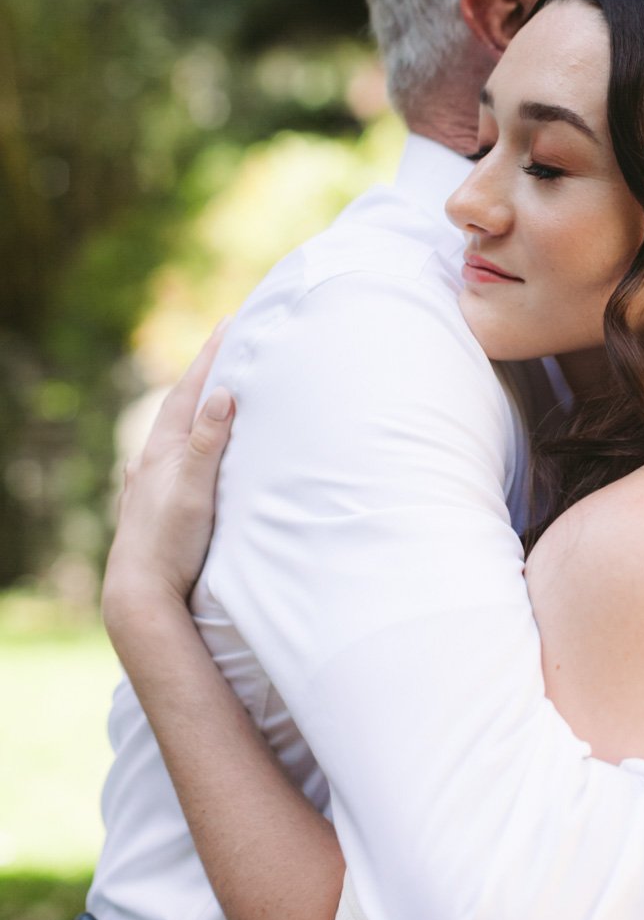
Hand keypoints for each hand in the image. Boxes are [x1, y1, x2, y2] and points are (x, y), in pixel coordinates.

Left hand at [102, 324, 235, 640]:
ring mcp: (147, 487)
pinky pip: (166, 464)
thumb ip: (206, 442)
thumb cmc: (169, 543)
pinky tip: (169, 458)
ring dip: (191, 412)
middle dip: (202, 377)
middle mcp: (149, 463)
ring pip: (170, 437)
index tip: (228, 324)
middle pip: (177, 408)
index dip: (209, 358)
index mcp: (162, 451)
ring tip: (207, 396)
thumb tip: (222, 393)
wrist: (139, 596)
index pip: (188, 392)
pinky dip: (178, 448)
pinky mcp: (150, 510)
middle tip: (224, 347)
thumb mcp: (194, 489)